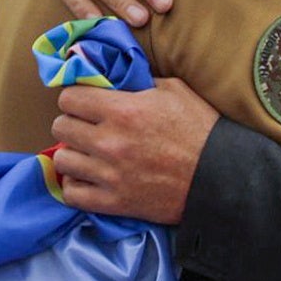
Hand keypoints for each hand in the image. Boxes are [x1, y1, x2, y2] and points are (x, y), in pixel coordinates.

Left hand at [49, 76, 216, 223]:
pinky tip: (88, 177)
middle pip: (60, 126)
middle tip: (87, 126)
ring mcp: (110, 175)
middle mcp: (110, 142)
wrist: (220, 176)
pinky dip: (75, 185)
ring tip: (87, 153)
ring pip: (62, 159)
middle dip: (72, 123)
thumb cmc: (200, 129)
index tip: (85, 102)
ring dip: (73, 153)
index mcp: (123, 110)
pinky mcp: (114, 202)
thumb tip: (113, 77)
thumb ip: (137, 81)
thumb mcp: (173, 90)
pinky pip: (71, 194)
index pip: (69, 97)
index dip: (76, 97)